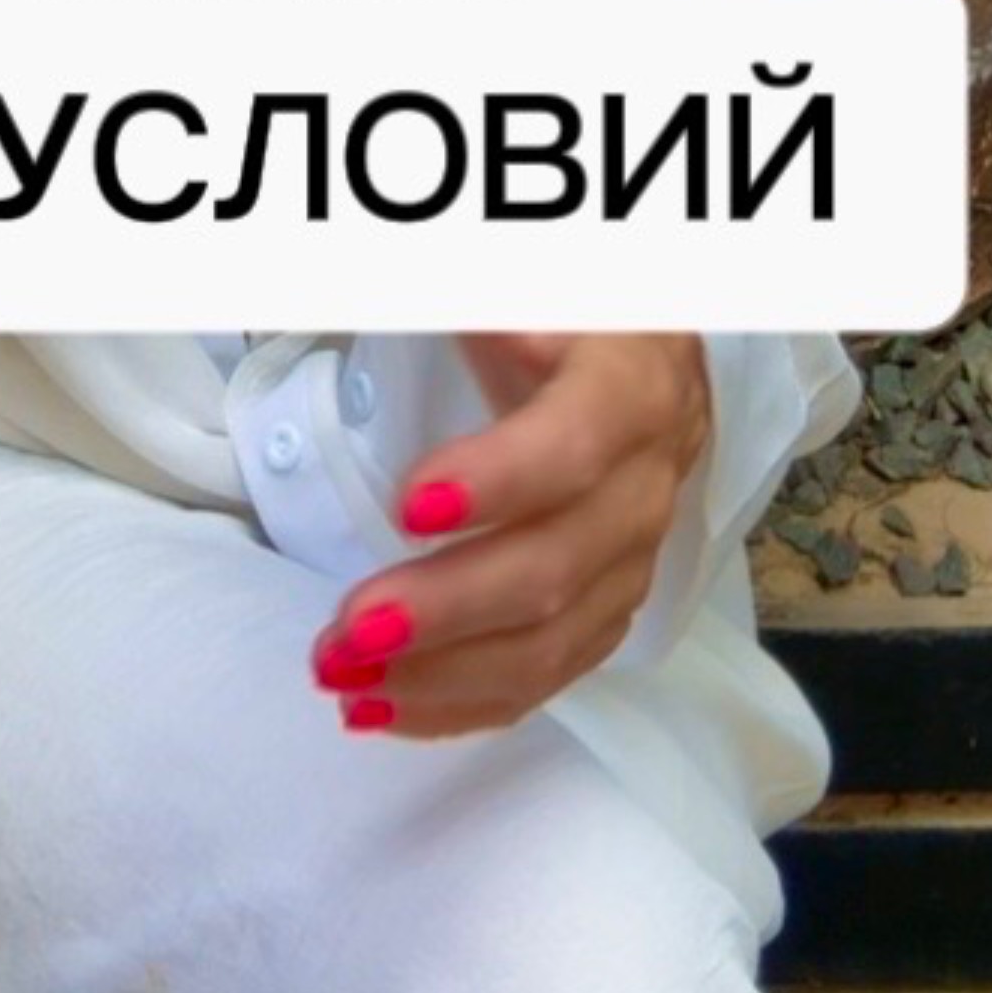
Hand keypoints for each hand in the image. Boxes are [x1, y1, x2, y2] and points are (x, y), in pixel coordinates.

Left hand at [309, 331, 711, 739]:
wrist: (649, 364)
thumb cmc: (566, 316)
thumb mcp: (528, 285)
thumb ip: (469, 299)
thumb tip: (368, 292)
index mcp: (629, 387)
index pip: (576, 446)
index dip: (501, 481)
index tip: (407, 505)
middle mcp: (643, 486)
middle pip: (556, 567)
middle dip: (446, 609)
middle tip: (346, 630)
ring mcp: (632, 560)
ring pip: (552, 642)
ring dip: (441, 675)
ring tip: (342, 678)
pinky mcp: (608, 610)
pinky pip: (544, 676)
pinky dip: (460, 704)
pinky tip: (380, 707)